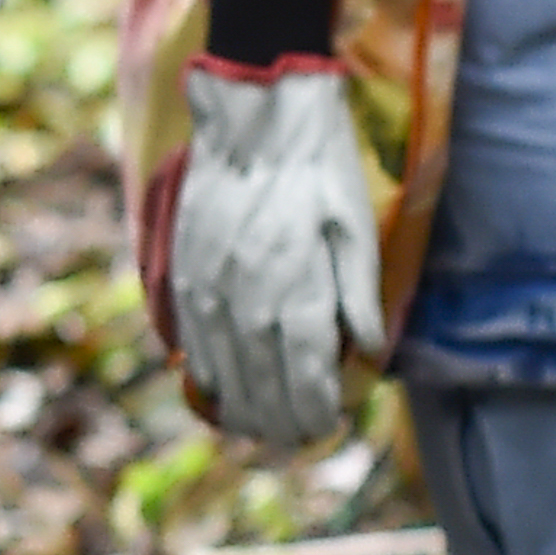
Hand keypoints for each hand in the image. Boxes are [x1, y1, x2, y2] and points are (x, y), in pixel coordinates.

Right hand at [170, 57, 386, 446]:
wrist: (255, 117)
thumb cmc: (319, 168)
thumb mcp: (358, 227)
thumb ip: (360, 296)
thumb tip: (369, 353)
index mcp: (300, 292)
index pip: (307, 379)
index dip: (317, 411)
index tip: (328, 424)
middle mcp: (251, 301)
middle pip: (263, 387)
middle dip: (283, 421)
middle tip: (298, 437)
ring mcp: (211, 290)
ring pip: (223, 372)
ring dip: (243, 408)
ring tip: (261, 427)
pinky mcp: (186, 273)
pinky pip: (192, 341)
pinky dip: (206, 373)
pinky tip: (217, 389)